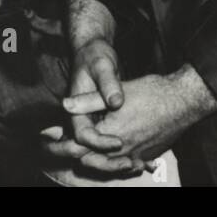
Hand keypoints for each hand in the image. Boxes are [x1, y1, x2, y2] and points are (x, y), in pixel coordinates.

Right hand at [39, 0, 141, 175]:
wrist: (92, 52)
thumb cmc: (95, 56)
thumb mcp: (102, 65)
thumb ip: (108, 84)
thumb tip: (116, 102)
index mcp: (75, 108)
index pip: (82, 135)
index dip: (100, 142)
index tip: (119, 142)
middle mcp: (80, 119)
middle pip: (87, 151)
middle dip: (107, 161)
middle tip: (131, 164)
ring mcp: (90, 122)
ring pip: (97, 151)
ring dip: (115, 161)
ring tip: (138, 164)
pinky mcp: (100, 122)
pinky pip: (107, 143)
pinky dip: (121, 153)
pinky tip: (141, 158)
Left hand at [61, 66, 216, 165]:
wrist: (183, 101)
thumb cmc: (151, 93)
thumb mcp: (118, 91)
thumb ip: (89, 100)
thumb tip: (65, 104)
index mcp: (109, 134)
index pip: (79, 148)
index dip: (65, 145)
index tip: (58, 139)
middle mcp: (121, 150)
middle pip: (91, 162)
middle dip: (80, 155)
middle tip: (72, 146)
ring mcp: (136, 155)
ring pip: (110, 166)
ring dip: (100, 160)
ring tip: (93, 151)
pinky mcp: (148, 156)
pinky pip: (130, 166)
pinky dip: (121, 163)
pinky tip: (121, 154)